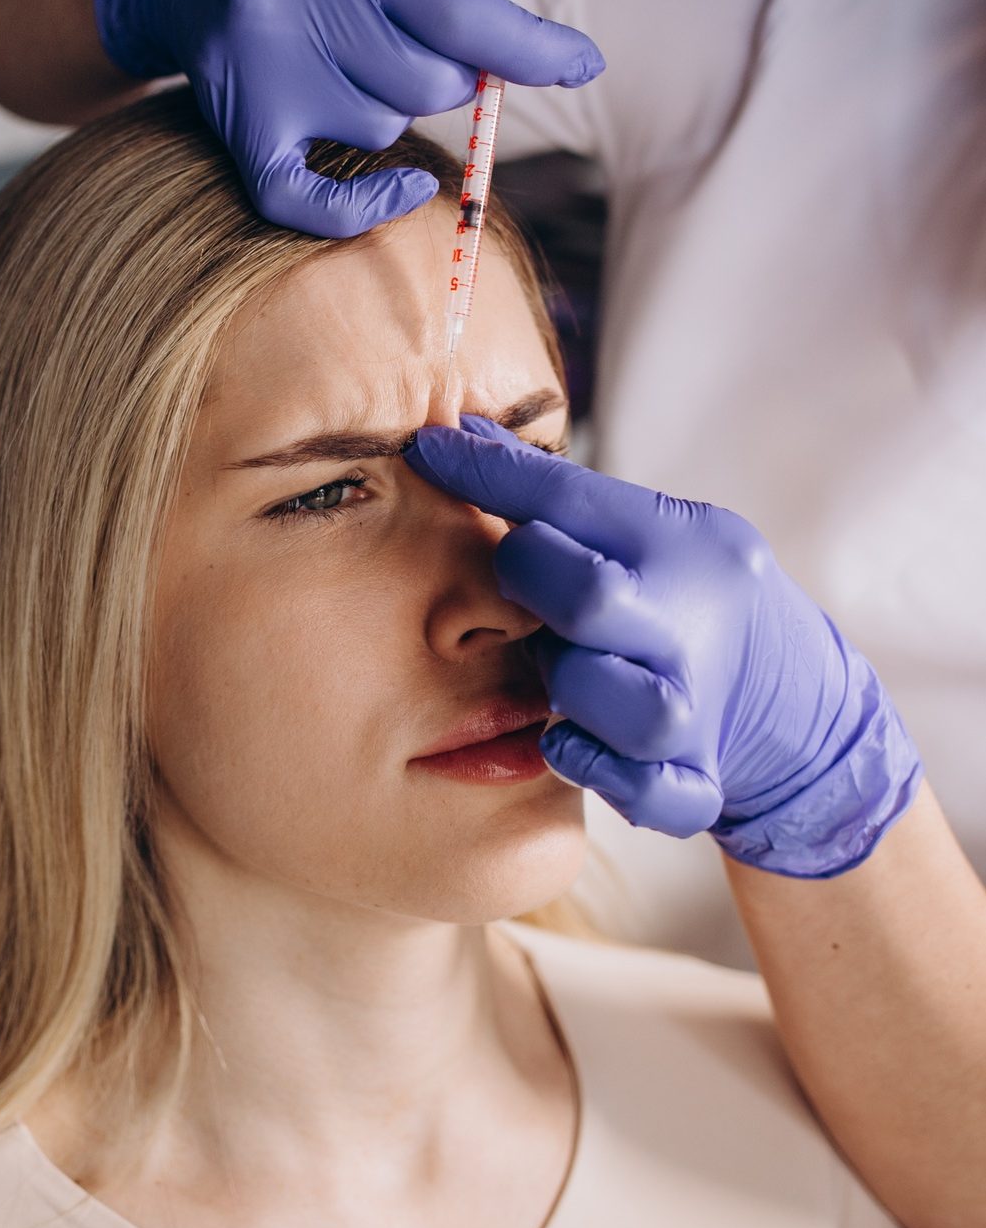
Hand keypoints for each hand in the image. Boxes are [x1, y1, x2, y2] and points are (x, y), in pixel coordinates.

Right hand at [93, 0, 603, 236]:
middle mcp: (295, 4)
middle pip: (428, 83)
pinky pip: (310, 203)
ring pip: (384, 128)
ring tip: (336, 62)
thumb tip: (528, 65)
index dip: (528, 47)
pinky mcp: (238, 129)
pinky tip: (404, 189)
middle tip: (396, 41)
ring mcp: (262, 73)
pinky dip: (364, 208)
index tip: (579, 63)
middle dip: (443, 74)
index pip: (458, 13)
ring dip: (384, 109)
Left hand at [405, 415, 922, 877]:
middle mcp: (694, 624)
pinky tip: (566, 743)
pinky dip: (601, 773)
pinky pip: (650, 792)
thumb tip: (463, 434)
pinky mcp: (698, 778)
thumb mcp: (646, 532)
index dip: (490, 474)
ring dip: (569, 690)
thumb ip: (555, 494)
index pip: (572, 500)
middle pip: (590, 599)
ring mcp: (699, 708)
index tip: (427, 449)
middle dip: (531, 584)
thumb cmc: (689, 600)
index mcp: (683, 545)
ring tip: (557, 676)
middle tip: (519, 585)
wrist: (800, 703)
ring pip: (624, 706)